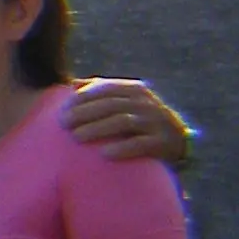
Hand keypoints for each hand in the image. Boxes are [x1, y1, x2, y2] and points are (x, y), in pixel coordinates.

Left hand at [63, 79, 189, 164]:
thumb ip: (102, 91)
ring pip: (123, 122)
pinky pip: (141, 144)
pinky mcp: (164, 143)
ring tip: (76, 137)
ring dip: (97, 129)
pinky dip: (122, 148)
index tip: (61, 109)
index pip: (104, 89)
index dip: (82, 98)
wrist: (177, 141)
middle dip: (84, 113)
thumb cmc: (140, 120)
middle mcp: (147, 103)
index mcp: (135, 90)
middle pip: (110, 105)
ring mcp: (157, 122)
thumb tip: (73, 84)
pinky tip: (104, 154)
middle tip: (62, 124)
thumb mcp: (125, 102)